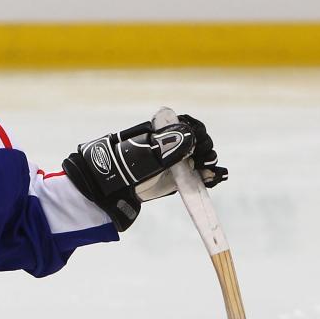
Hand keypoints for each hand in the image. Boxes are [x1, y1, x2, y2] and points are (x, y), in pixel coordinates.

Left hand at [62, 112, 226, 230]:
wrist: (105, 193)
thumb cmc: (118, 168)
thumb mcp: (141, 155)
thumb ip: (164, 147)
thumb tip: (189, 137)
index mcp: (159, 133)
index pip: (187, 126)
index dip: (197, 132)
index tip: (200, 142)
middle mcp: (169, 146)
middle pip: (197, 142)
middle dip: (205, 149)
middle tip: (206, 160)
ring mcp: (172, 164)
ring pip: (199, 159)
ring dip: (209, 164)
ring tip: (213, 172)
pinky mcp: (173, 181)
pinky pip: (195, 176)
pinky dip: (206, 177)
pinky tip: (214, 178)